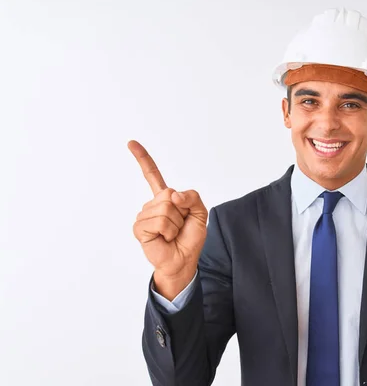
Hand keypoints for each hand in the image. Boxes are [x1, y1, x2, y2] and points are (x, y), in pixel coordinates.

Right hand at [129, 140, 207, 299]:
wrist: (183, 260)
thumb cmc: (189, 238)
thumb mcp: (200, 214)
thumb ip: (193, 197)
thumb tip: (174, 195)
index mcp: (165, 198)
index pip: (152, 175)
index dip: (143, 159)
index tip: (131, 143)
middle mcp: (152, 204)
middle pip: (169, 194)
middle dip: (182, 211)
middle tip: (179, 226)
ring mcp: (144, 215)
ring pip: (165, 208)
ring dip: (175, 224)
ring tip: (171, 234)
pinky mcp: (139, 227)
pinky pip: (159, 221)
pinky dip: (168, 231)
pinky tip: (164, 238)